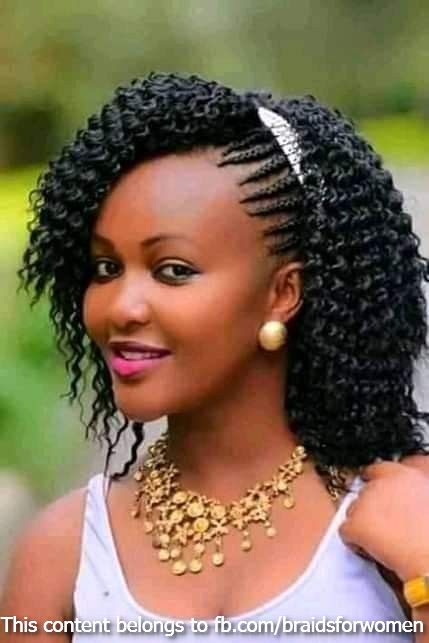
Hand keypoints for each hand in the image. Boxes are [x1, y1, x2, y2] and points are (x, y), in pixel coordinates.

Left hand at [339, 456, 428, 581]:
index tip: (380, 497)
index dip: (379, 483)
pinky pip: (346, 532)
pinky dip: (355, 543)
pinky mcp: (356, 523)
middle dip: (371, 507)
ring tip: (383, 540)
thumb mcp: (426, 501)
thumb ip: (414, 494)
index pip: (381, 469)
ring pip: (353, 509)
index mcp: (407, 475)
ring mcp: (366, 500)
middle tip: (386, 526)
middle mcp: (384, 482)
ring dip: (363, 523)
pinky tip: (372, 551)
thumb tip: (407, 501)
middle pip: (365, 490)